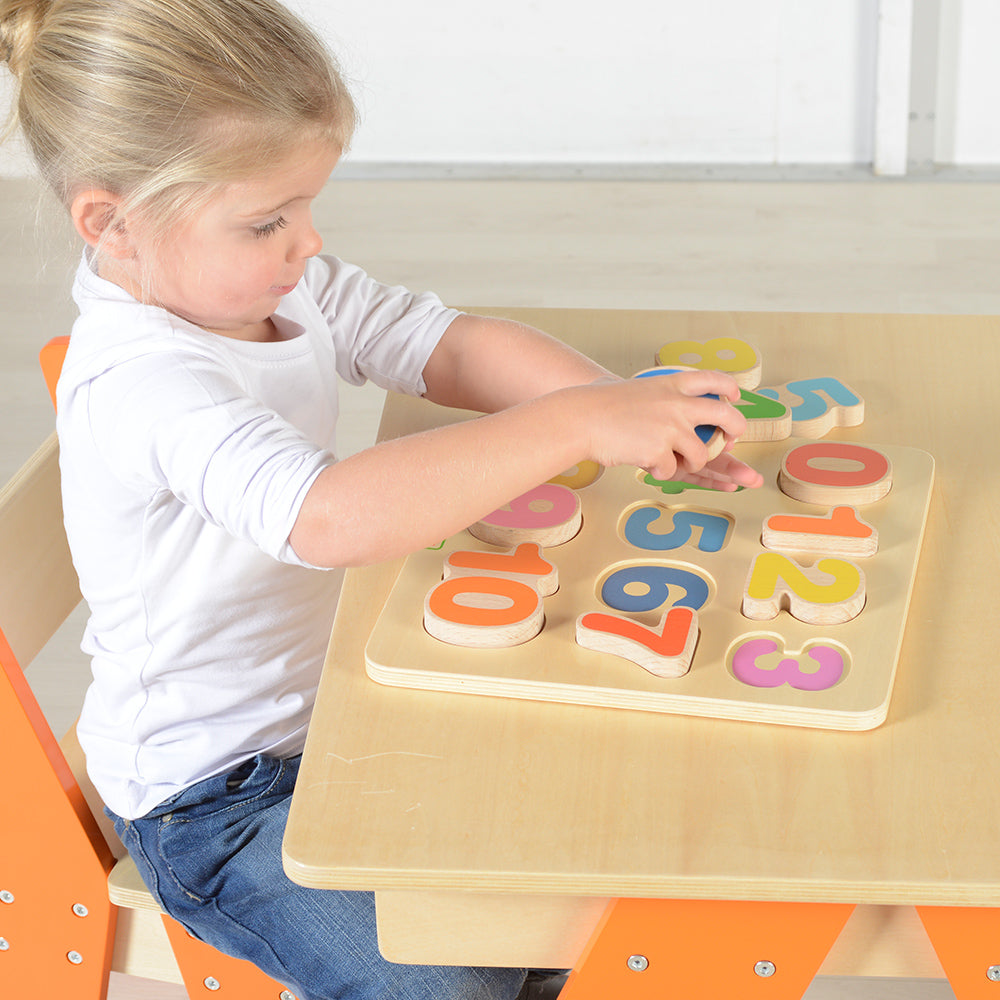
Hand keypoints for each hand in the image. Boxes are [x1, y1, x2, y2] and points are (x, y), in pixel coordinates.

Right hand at [580, 369, 761, 487]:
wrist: (579, 418)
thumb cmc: (593, 403)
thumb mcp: (629, 385)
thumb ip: (644, 392)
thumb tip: (623, 388)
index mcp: (671, 384)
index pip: (711, 380)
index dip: (728, 388)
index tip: (735, 396)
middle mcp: (678, 404)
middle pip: (726, 416)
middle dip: (736, 429)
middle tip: (733, 439)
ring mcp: (672, 427)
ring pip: (701, 455)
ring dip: (688, 464)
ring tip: (667, 461)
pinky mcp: (661, 450)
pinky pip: (670, 471)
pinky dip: (658, 472)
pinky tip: (642, 462)